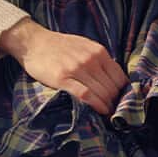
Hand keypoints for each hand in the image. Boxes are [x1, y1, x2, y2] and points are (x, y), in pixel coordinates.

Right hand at [0, 18, 127, 117]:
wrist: (33, 42)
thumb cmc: (59, 46)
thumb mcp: (84, 46)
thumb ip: (98, 59)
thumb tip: (114, 78)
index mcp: (98, 51)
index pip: (119, 76)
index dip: (123, 91)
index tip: (122, 100)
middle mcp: (90, 59)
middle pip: (112, 87)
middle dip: (116, 101)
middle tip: (116, 111)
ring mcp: (77, 68)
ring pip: (101, 92)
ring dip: (108, 106)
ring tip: (109, 114)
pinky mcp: (63, 78)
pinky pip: (86, 95)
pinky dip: (96, 105)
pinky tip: (100, 111)